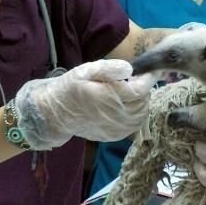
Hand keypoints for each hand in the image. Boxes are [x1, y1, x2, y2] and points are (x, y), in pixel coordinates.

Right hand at [14, 60, 153, 149]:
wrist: (56, 114)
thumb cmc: (70, 88)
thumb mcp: (85, 71)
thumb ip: (108, 68)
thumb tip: (129, 68)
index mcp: (109, 97)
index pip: (141, 89)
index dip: (148, 79)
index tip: (149, 71)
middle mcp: (115, 115)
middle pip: (144, 102)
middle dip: (144, 89)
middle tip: (135, 80)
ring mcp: (116, 128)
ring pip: (142, 114)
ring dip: (142, 102)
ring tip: (131, 92)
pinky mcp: (114, 135)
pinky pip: (135, 125)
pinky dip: (137, 114)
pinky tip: (127, 106)